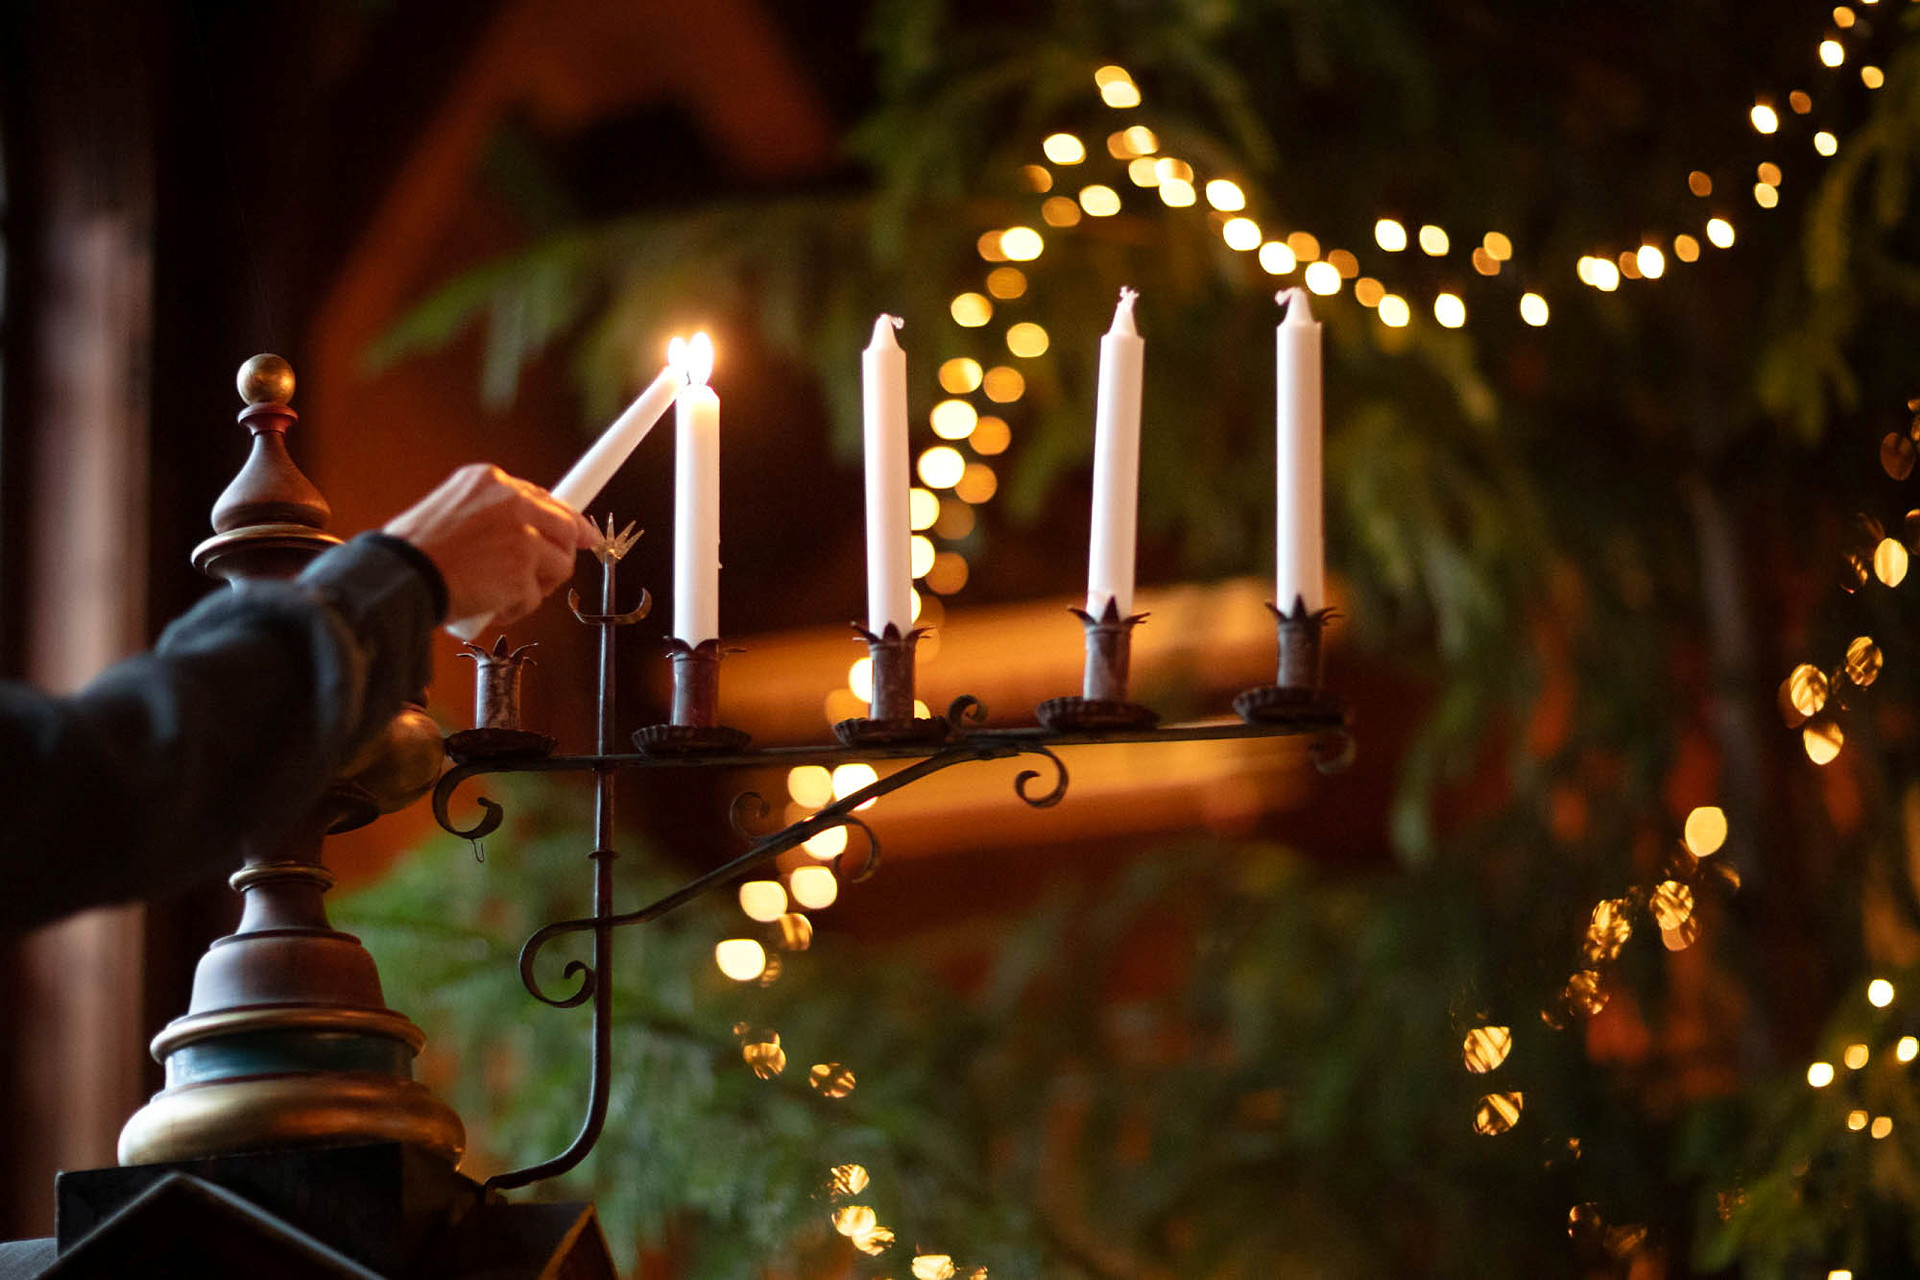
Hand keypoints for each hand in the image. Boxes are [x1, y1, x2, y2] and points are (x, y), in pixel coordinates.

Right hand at [383, 464, 597, 625]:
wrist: (398, 576)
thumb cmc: (412, 552)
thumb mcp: (448, 509)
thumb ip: (489, 514)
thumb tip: (529, 533)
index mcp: (489, 480)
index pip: (542, 498)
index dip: (564, 520)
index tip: (582, 534)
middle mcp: (511, 501)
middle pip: (566, 527)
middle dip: (563, 554)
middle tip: (550, 575)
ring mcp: (522, 537)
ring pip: (559, 565)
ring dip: (536, 586)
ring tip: (503, 594)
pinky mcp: (523, 572)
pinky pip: (535, 597)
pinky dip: (515, 609)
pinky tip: (490, 606)